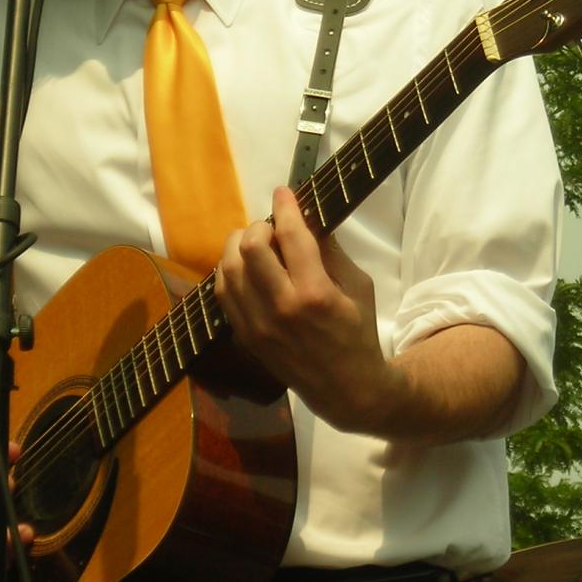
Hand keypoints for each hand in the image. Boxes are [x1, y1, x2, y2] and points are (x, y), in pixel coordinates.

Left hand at [214, 186, 406, 433]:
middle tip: (270, 226)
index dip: (285, 207)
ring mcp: (258, 324)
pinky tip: (243, 266)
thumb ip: (331, 252)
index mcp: (315, 293)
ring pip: (229, 269)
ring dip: (238, 246)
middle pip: (250, 248)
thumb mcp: (358, 286)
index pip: (291, 236)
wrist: (346, 388)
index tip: (283, 192)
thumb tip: (308, 219)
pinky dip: (229, 271)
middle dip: (258, 226)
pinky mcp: (246, 336)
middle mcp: (281, 307)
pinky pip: (223, 293)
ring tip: (255, 243)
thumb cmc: (358, 333)